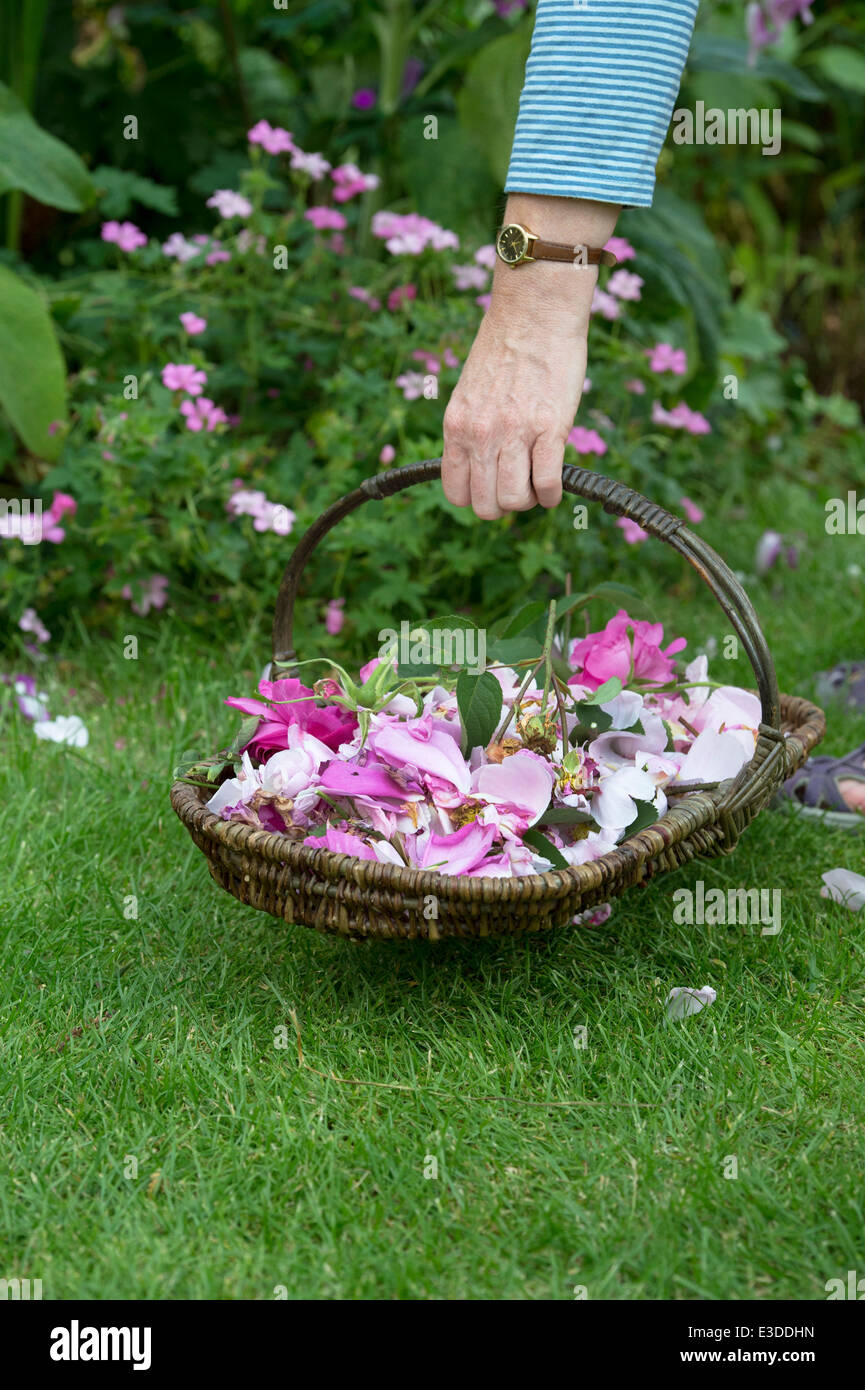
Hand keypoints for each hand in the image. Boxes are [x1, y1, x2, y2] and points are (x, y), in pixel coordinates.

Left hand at [442, 194, 618, 519]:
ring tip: (539, 481)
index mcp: (455, 426)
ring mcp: (513, 432)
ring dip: (530, 500)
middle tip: (521, 484)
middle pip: (485, 506)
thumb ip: (472, 428)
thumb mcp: (471, 391)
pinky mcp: (550, 428)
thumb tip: (483, 463)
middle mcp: (479, 434)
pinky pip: (547, 485)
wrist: (536, 308)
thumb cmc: (507, 346)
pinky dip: (553, 493)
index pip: (455, 493)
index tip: (493, 485)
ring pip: (514, 501)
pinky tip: (556, 482)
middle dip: (504, 504)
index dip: (477, 498)